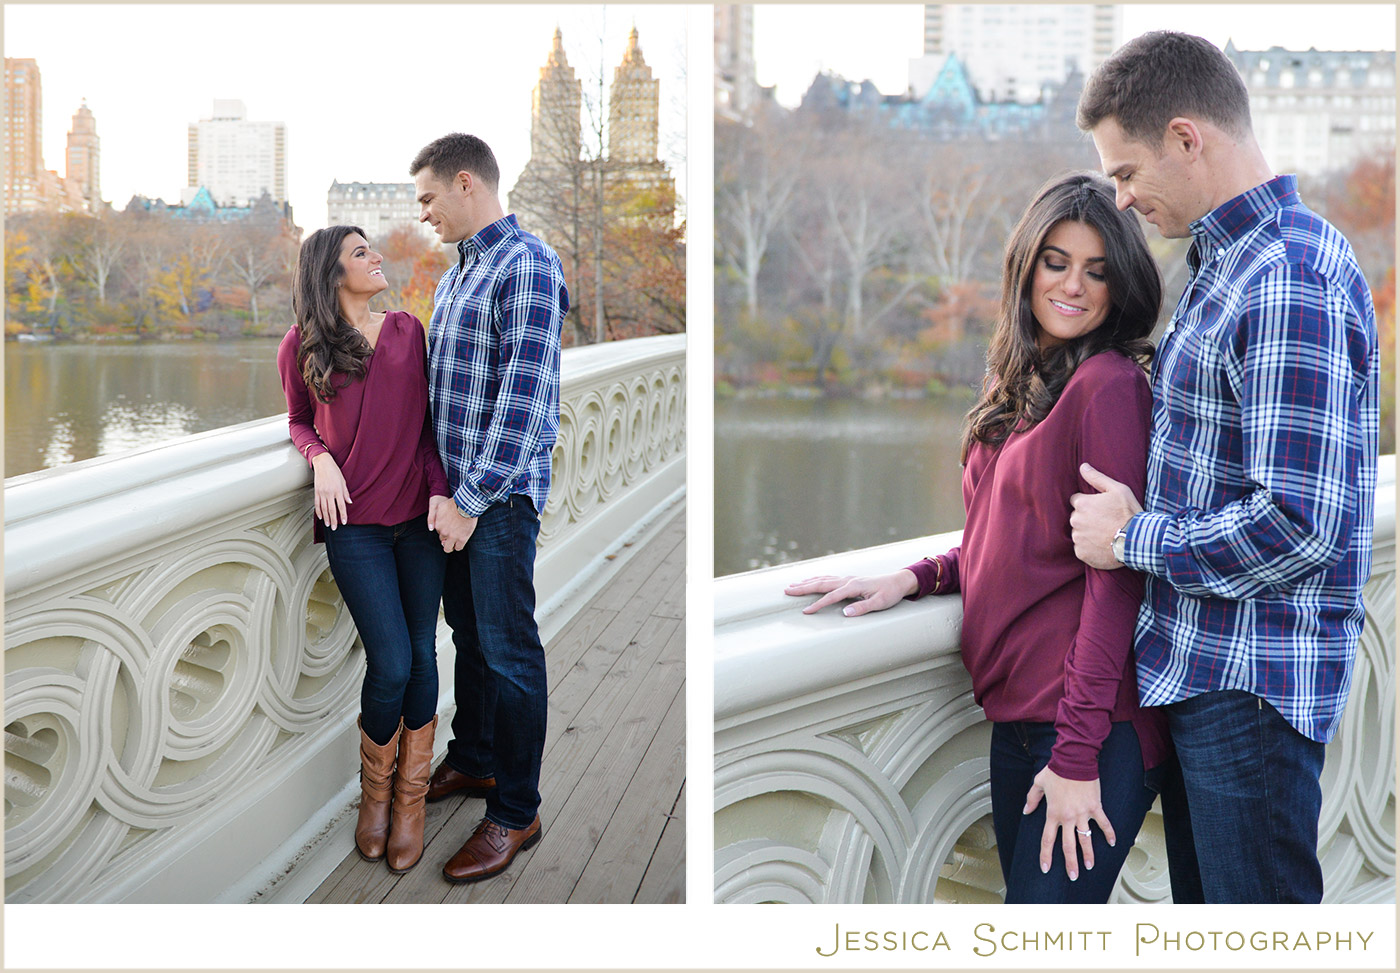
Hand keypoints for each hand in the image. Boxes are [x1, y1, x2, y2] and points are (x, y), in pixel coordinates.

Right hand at [311, 453, 351, 529]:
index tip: (344, 522)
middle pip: (331, 510)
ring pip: (323, 509)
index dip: (343, 515)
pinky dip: (318, 511)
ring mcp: (322, 493)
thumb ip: (346, 493)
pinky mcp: (316, 492)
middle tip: (335, 528)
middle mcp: (329, 493)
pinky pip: (317, 504)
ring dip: (326, 518)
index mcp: (338, 490)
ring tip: (328, 525)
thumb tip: (349, 502)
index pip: (341, 506)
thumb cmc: (334, 471)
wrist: (323, 464)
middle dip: (333, 520)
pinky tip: (320, 517)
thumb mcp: (343, 481)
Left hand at [427, 497, 476, 552]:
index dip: (444, 530)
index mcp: (438, 526)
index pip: (439, 532)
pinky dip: (458, 546)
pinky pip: (458, 548)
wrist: (466, 506)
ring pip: (448, 548)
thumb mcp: (439, 507)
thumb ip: (433, 517)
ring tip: (455, 542)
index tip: (449, 527)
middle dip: (446, 538)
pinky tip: (461, 541)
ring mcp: (453, 537)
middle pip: (442, 540)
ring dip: (451, 545)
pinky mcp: (462, 539)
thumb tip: (431, 528)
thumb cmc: (454, 504)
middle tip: (452, 534)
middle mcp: (444, 533)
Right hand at [783, 571, 917, 615]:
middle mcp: (848, 580)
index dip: (818, 604)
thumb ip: (862, 608)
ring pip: (822, 579)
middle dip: (803, 588)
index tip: (805, 611)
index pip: (831, 596)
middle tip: (787, 590)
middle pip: (821, 583)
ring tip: (792, 585)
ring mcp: (847, 578)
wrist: (898, 581)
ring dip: (807, 582)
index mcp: (853, 586)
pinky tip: (810, 581)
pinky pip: (828, 578)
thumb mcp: (880, 603)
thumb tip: (845, 613)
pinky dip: (816, 579)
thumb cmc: (890, 593)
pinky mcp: (848, 579)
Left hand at [1023, 767, 1116, 880]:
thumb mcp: (1038, 783)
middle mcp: (1068, 817)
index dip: (1046, 855)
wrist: (1074, 760)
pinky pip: (1104, 824)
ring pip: (1086, 839)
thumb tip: (1026, 810)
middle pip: (1068, 845)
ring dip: (1088, 854)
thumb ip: (1032, 799)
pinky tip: (1113, 843)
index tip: (1046, 868)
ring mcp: (1083, 814)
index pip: (1047, 839)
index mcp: (1053, 813)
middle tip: (1073, 876)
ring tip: (1089, 866)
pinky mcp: (1095, 807)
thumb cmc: (1056, 770)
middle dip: (1070, 863)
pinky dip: (1109, 833)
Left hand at [1070, 463, 1141, 569]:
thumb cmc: (1129, 513)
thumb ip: (1097, 478)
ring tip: (1106, 534)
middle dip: (1087, 518)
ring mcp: (1078, 538)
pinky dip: (1090, 548)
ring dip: (1088, 533)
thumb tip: (1083, 466)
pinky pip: (1081, 548)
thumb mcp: (1118, 490)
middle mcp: (1075, 520)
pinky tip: (1103, 546)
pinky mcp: (1081, 553)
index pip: (1076, 501)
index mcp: (1081, 504)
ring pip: (1079, 533)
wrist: (1137, 541)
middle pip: (1077, 517)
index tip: (1101, 509)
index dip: (1089, 504)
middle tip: (1105, 522)